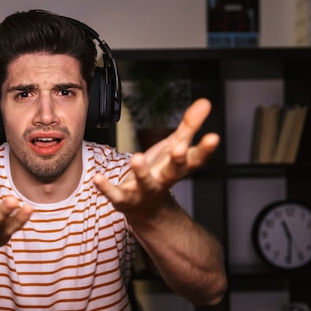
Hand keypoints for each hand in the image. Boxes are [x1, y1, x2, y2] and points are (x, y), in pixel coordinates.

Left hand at [93, 98, 219, 221]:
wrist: (145, 208)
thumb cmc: (161, 172)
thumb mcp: (175, 146)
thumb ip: (189, 126)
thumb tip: (205, 102)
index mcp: (177, 167)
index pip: (195, 158)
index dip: (205, 149)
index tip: (213, 138)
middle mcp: (163, 180)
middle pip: (173, 172)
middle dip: (178, 161)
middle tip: (180, 149)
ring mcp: (144, 191)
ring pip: (145, 183)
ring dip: (141, 172)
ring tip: (136, 158)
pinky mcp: (125, 200)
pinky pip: (116, 195)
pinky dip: (107, 188)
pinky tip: (98, 179)